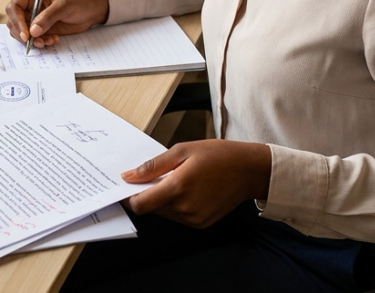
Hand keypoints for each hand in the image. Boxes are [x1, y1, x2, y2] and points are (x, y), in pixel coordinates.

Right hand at [4, 0, 109, 47]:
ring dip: (33, 40)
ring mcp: (34, 17)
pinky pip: (32, 38)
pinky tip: (52, 40)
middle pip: (14, 22)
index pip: (14, 7)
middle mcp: (30, 5)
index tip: (26, 35)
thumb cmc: (79, 1)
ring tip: (48, 41)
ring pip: (22, 32)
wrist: (91, 10)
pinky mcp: (40, 28)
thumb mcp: (63, 6)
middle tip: (37, 41)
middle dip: (24, 34)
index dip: (17, 21)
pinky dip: (40, 42)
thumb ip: (47, 18)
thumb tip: (33, 31)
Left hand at [122, 140, 271, 228]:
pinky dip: (175, 205)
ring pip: (164, 213)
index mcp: (178, 188)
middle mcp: (184, 209)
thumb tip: (129, 176)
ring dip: (162, 199)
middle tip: (153, 176)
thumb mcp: (182, 151)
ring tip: (175, 179)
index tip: (125, 187)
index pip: (140, 204)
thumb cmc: (218, 155)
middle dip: (147, 194)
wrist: (249, 171)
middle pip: (151, 209)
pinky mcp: (201, 224)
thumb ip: (153, 166)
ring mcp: (194, 219)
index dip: (129, 197)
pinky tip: (187, 189)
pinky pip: (178, 216)